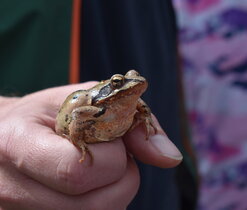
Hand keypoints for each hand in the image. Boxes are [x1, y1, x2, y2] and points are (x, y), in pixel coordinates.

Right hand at [0, 83, 181, 209]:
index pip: (79, 171)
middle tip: (111, 155)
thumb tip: (171, 157)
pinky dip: (102, 202)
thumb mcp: (84, 101)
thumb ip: (129, 121)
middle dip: (122, 177)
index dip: (113, 157)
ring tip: (98, 167)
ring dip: (114, 191)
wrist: (4, 135)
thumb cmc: (44, 113)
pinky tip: (89, 184)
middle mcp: (12, 189)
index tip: (111, 139)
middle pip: (95, 207)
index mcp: (18, 145)